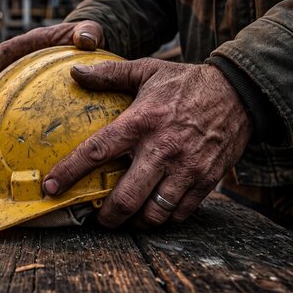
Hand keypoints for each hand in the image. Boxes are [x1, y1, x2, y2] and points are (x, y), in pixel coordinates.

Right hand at [0, 20, 104, 108]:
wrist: (90, 42)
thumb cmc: (88, 36)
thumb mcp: (91, 31)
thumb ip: (88, 32)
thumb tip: (86, 41)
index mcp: (34, 41)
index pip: (8, 50)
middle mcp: (26, 55)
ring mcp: (27, 70)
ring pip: (4, 83)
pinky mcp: (32, 83)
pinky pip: (17, 94)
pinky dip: (8, 107)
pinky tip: (6, 128)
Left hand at [41, 59, 252, 227]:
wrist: (241, 92)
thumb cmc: (187, 82)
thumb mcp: (148, 70)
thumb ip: (109, 73)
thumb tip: (74, 71)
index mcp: (142, 121)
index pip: (98, 151)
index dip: (70, 172)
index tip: (51, 188)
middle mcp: (163, 148)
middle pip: (126, 198)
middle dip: (107, 217)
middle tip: (97, 219)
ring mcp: (187, 168)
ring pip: (154, 213)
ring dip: (136, 222)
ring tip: (126, 218)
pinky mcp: (206, 180)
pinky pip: (180, 213)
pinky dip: (164, 219)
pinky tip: (154, 212)